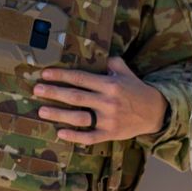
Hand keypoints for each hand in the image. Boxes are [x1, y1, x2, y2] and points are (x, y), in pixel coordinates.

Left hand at [34, 57, 167, 144]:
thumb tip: (98, 53)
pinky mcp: (110, 134)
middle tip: (36, 90)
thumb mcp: (127, 72)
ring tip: (41, 111)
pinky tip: (59, 132)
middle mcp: (107, 101)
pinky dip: (73, 136)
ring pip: (78, 117)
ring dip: (58, 114)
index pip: (80, 78)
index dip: (61, 75)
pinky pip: (89, 137)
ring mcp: (108, 120)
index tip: (45, 74)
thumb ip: (112, 63)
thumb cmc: (136, 90)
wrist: (155, 112)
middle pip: (75, 97)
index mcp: (110, 84)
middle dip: (53, 93)